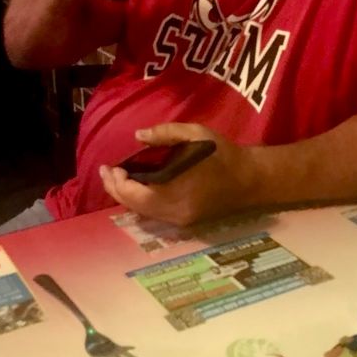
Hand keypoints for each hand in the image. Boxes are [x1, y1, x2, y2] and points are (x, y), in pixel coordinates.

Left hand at [99, 122, 254, 225]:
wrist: (250, 179)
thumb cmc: (223, 154)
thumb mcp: (196, 134)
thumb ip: (165, 133)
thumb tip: (137, 136)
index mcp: (176, 191)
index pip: (135, 194)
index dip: (118, 182)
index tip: (110, 166)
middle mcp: (175, 212)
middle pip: (134, 207)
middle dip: (116, 190)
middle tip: (106, 173)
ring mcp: (180, 220)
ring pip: (143, 213)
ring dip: (127, 197)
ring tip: (116, 180)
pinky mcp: (185, 222)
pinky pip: (154, 215)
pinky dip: (141, 203)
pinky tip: (136, 189)